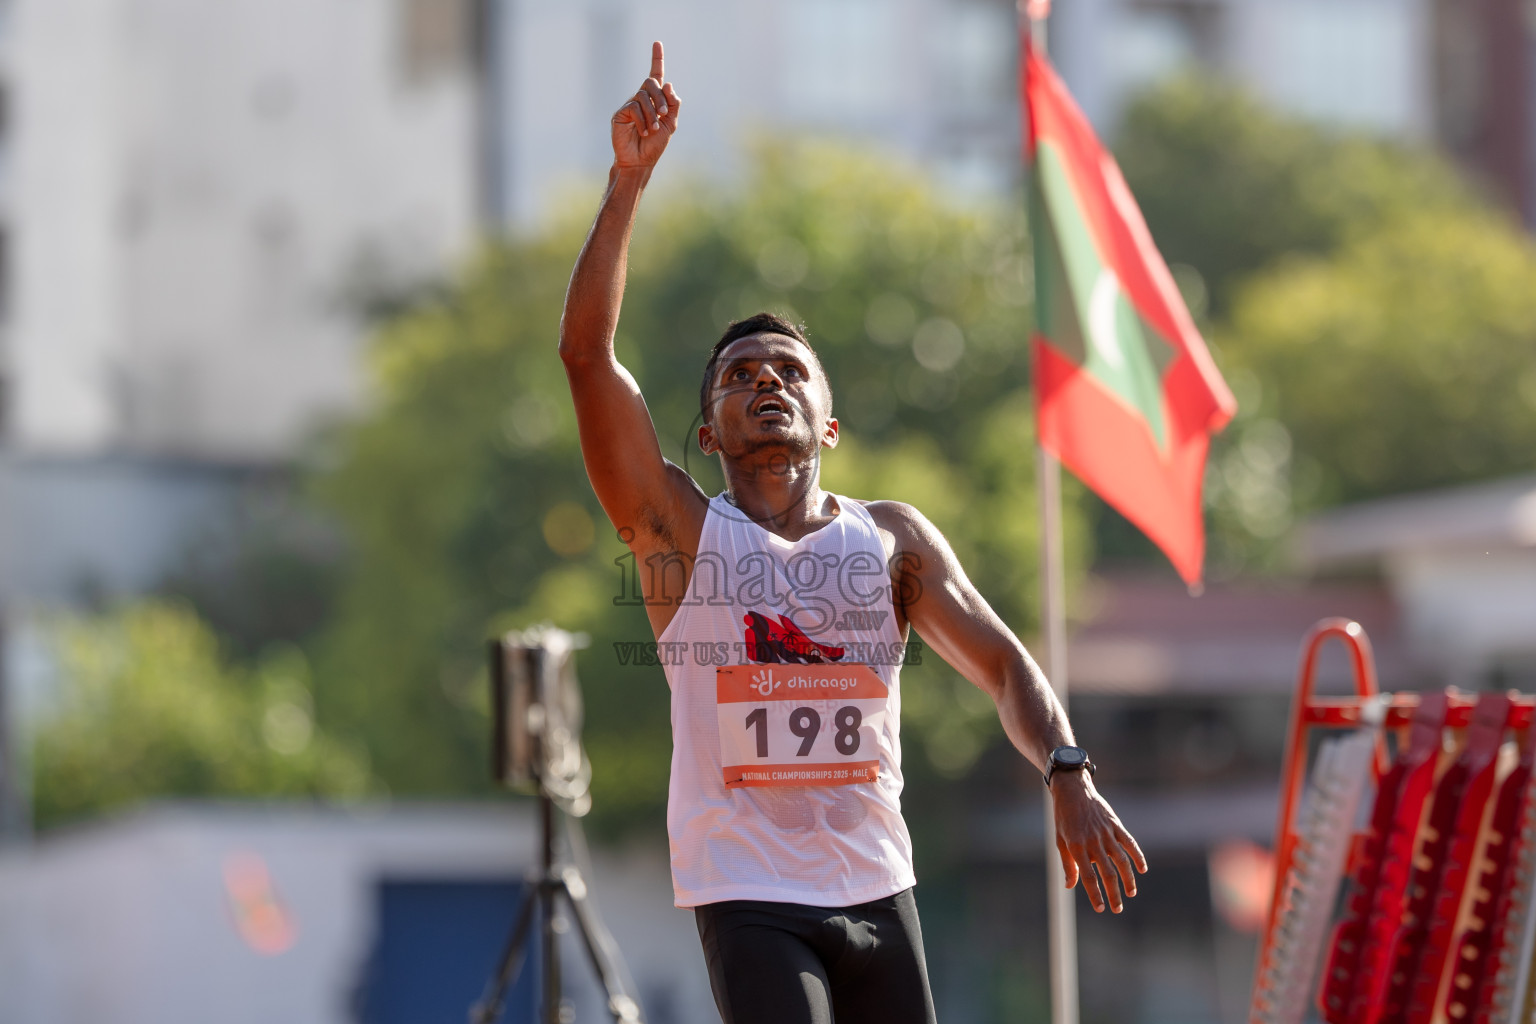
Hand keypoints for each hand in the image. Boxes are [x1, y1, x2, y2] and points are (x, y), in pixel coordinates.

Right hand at [612, 41, 680, 170]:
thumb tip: (668, 84)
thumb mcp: (670, 124)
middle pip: (651, 82)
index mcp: (655, 100)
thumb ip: (673, 105)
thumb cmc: (654, 145)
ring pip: (643, 96)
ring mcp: (629, 105)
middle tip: (664, 115)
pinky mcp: (620, 114)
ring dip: (652, 113)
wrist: (640, 162)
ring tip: (654, 129)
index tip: (657, 43)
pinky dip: (643, 120)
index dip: (657, 59)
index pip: (656, 75)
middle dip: (660, 97)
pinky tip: (644, 132)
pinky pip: (634, 108)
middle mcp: (641, 99)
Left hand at [1049, 773, 1146, 913]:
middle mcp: (1093, 841)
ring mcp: (1106, 833)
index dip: (1095, 894)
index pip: (1088, 877)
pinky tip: (1142, 870)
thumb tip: (1070, 886)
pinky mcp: (1116, 825)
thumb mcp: (1060, 841)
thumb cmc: (1063, 817)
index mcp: (1077, 847)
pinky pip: (1130, 843)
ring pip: (1122, 861)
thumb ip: (1068, 864)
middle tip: (1118, 909)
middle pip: (1107, 873)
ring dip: (1128, 880)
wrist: (1073, 790)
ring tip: (1131, 894)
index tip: (1101, 909)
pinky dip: (1138, 857)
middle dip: (1114, 893)